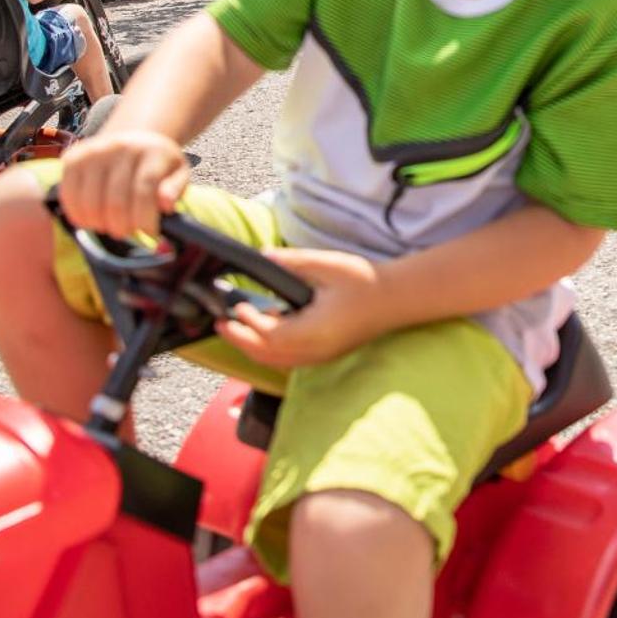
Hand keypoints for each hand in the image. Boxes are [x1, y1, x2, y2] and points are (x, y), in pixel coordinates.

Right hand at [57, 129, 188, 239]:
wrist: (133, 139)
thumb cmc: (156, 164)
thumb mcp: (178, 173)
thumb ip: (175, 189)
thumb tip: (165, 205)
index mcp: (152, 151)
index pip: (144, 189)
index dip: (145, 217)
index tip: (150, 232)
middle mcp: (121, 146)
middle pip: (116, 199)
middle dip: (122, 226)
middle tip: (126, 232)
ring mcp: (94, 151)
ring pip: (90, 200)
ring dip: (99, 223)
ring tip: (109, 227)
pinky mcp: (73, 157)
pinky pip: (68, 193)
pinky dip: (77, 214)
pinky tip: (89, 221)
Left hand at [214, 248, 385, 368]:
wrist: (396, 298)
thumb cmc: (365, 281)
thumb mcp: (327, 265)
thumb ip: (292, 262)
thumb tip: (262, 256)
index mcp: (315, 331)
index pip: (270, 335)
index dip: (248, 323)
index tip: (236, 305)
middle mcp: (315, 351)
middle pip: (267, 354)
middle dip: (240, 339)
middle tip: (220, 323)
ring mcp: (320, 356)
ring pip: (276, 361)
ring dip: (252, 347)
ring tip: (235, 329)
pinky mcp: (324, 354)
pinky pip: (287, 360)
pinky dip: (269, 350)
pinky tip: (264, 333)